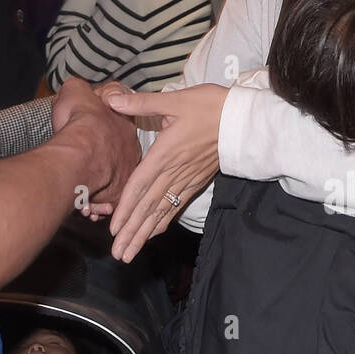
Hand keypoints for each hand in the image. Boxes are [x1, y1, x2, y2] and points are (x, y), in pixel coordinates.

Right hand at [51, 78, 140, 211]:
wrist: (81, 149)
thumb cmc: (80, 120)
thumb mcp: (75, 91)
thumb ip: (77, 88)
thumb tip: (74, 88)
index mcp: (124, 126)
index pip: (117, 128)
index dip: (100, 133)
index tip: (86, 137)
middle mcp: (130, 151)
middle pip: (114, 158)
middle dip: (98, 164)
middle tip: (81, 167)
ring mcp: (125, 175)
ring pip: (108, 182)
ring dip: (94, 186)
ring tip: (80, 190)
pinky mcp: (116, 197)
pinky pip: (104, 203)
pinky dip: (93, 204)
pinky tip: (81, 203)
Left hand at [101, 84, 228, 262]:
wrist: (243, 119)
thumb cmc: (209, 106)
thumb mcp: (175, 99)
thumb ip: (142, 103)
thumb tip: (111, 99)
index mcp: (165, 154)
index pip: (140, 186)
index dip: (126, 208)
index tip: (114, 229)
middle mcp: (174, 172)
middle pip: (149, 206)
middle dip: (132, 231)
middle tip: (118, 254)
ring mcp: (186, 179)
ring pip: (161, 211)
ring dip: (145, 233)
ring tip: (130, 253)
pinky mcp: (196, 181)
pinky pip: (176, 205)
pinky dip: (163, 221)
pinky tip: (152, 234)